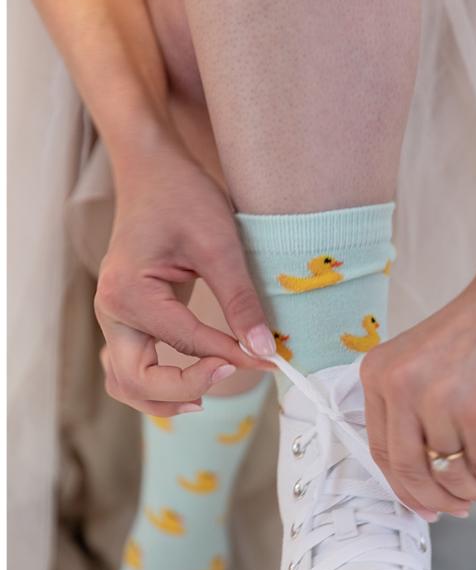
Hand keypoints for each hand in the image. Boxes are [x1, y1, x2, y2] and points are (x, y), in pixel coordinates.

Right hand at [95, 130, 274, 415]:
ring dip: (161, 399)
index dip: (232, 356)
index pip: (185, 343)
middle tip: (235, 372)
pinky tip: (191, 385)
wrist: (153, 170)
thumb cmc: (183, 197)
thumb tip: (265, 348)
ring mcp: (112, 318)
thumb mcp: (220, 245)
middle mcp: (111, 311)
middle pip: (138, 379)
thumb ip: (240, 301)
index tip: (271, 360)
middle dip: (186, 388)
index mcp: (129, 293)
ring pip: (125, 382)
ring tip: (206, 398)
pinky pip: (129, 368)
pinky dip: (154, 385)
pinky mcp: (124, 320)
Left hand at [360, 252, 475, 518]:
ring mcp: (442, 401)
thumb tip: (419, 478)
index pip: (380, 451)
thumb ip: (410, 410)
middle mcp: (402, 387)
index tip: (419, 504)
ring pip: (447, 472)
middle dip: (431, 499)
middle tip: (452, 509)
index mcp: (379, 373)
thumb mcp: (422, 362)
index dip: (400, 487)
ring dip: (466, 488)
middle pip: (407, 470)